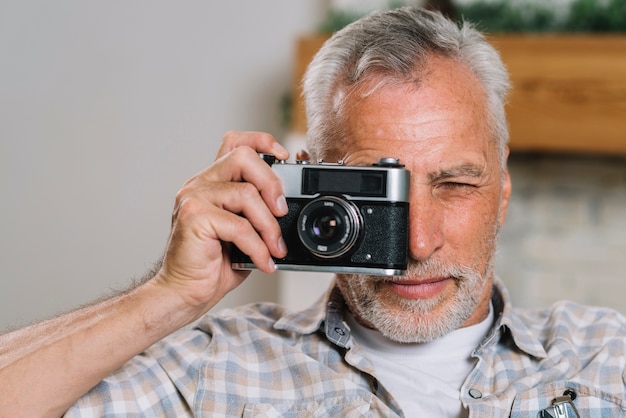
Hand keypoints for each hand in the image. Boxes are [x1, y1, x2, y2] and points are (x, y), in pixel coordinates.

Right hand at [154, 131, 289, 313]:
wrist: (184, 292)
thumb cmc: (213, 264)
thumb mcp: (244, 232)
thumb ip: (259, 212)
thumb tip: (289, 206)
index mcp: (212, 183)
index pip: (234, 142)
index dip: (262, 142)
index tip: (284, 156)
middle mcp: (200, 184)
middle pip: (243, 157)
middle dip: (272, 183)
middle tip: (282, 212)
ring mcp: (193, 198)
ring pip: (246, 193)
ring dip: (269, 225)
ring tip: (275, 248)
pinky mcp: (193, 217)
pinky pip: (239, 226)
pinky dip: (258, 247)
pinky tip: (263, 262)